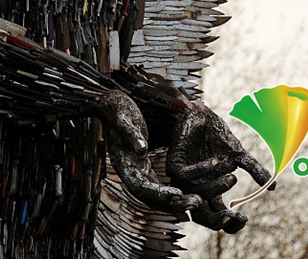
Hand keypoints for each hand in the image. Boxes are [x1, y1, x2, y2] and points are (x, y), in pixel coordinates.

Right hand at [92, 90, 202, 214]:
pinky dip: (172, 191)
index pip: (140, 186)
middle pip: (150, 197)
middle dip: (172, 202)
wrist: (109, 105)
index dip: (158, 193)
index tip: (177, 194)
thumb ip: (130, 134)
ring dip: (175, 200)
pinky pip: (158, 185)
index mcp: (123, 163)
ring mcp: (136, 170)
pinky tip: (189, 191)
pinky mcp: (143, 166)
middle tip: (195, 203)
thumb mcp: (123, 118)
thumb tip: (140, 149)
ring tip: (198, 201)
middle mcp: (129, 171)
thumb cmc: (117, 109)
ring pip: (156, 194)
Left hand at [164, 98, 272, 232]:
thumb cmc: (217, 135)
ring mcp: (183, 180)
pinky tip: (217, 162)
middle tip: (234, 215)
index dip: (230, 224)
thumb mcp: (238, 155)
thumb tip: (274, 187)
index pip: (219, 218)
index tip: (245, 218)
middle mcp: (196, 189)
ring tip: (233, 176)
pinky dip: (202, 170)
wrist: (200, 114)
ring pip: (195, 196)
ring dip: (216, 188)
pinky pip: (184, 175)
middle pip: (202, 217)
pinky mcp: (174, 165)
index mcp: (211, 191)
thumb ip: (253, 170)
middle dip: (218, 219)